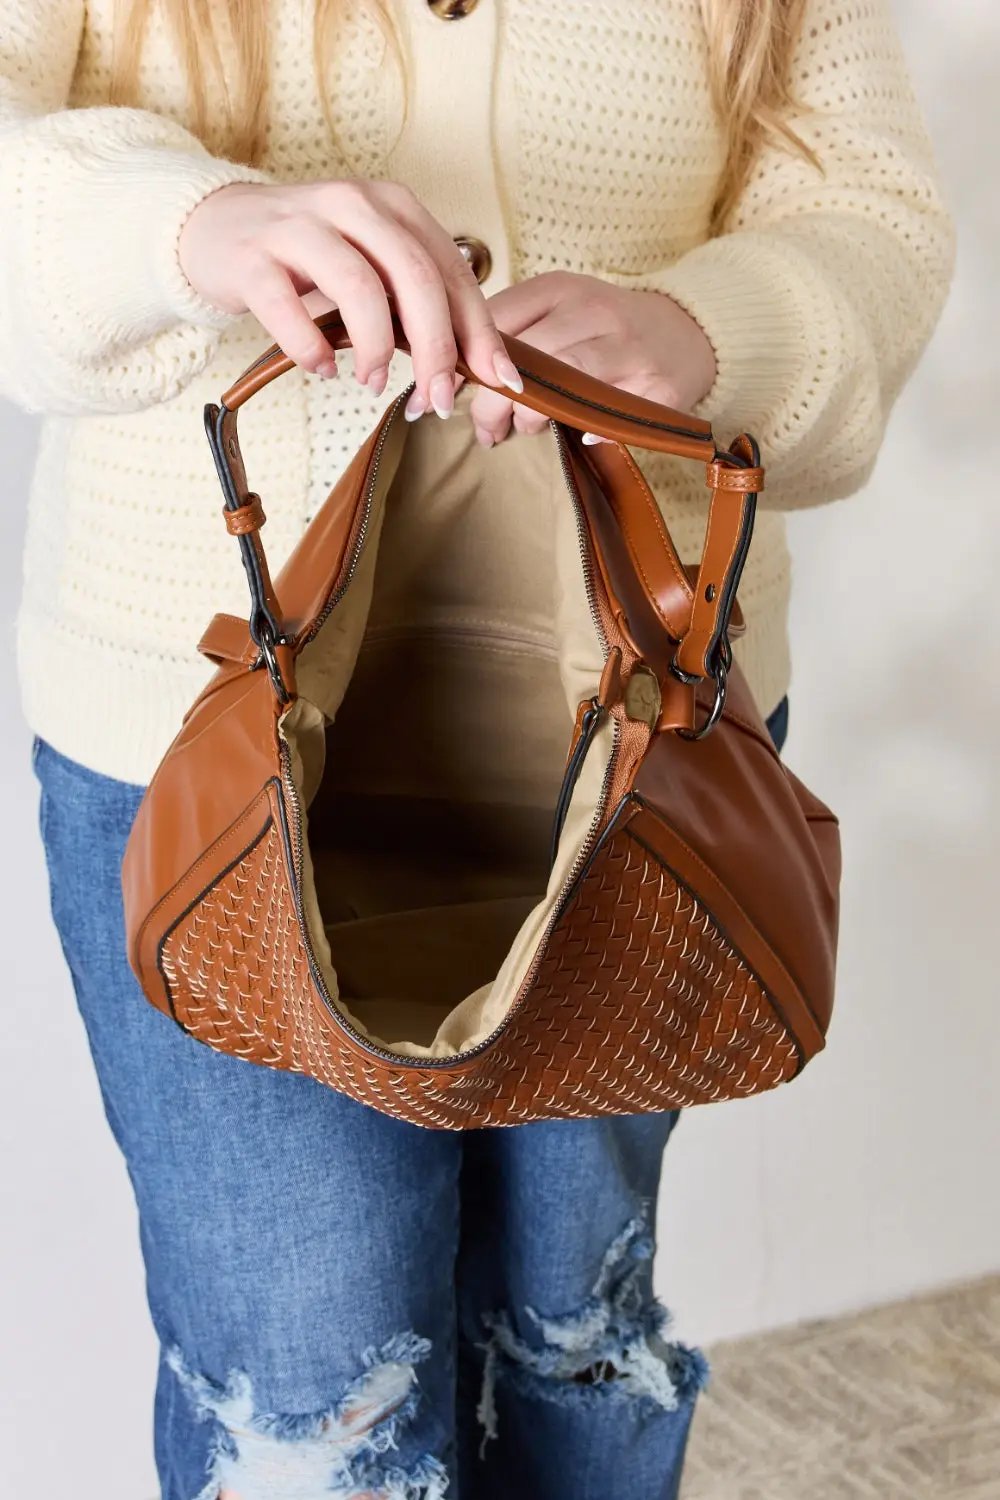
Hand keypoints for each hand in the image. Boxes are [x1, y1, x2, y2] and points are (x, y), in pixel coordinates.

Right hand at [177, 179, 522, 411]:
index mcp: (392, 206)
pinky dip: (312, 349)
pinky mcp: (253, 257)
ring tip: (375, 383)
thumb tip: (472, 364)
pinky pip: (288, 308)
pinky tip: (324, 369)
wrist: (216, 226)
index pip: (452, 271)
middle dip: (436, 349)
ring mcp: (299, 226)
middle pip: (415, 278)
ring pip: (358, 287)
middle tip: (438, 399)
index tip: (500, 380)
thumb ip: (416, 300)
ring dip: (376, 348)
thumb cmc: (307, 258)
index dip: (480, 331)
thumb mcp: (371, 262)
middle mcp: (351, 205)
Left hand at [453, 271, 716, 445]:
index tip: (449, 389)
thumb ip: (511, 331)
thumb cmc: (605, 329)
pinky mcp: (659, 386)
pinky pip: (619, 415)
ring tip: (519, 431)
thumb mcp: (558, 309)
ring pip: (568, 384)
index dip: (467, 362)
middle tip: (484, 427)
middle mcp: (597, 312)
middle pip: (530, 356)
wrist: (687, 329)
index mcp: (562, 289)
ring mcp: (631, 350)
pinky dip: (594, 432)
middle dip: (494, 400)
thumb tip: (451, 373)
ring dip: (533, 416)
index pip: (499, 321)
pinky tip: (581, 438)